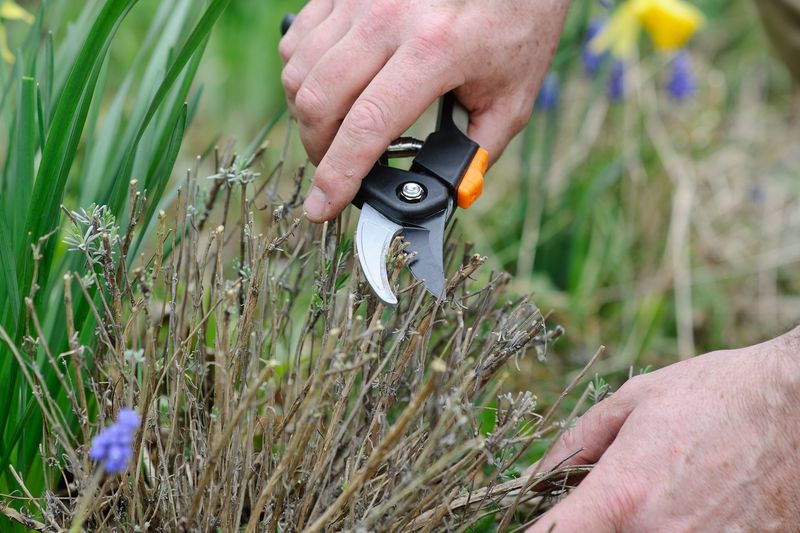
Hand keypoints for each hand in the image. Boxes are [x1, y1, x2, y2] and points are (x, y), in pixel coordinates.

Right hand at [279, 0, 568, 221]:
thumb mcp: (512, 97)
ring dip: (308, 114)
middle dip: (318, 150)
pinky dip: (302, 73)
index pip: (367, 126)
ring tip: (334, 130)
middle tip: (335, 168)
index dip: (338, 175)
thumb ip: (478, 150)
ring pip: (298, 70)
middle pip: (319, 100)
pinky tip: (329, 87)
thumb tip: (443, 192)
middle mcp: (390, 18)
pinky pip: (298, 39)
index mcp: (436, 50)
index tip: (322, 207)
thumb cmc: (514, 27)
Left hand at [527, 328, 799, 531]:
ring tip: (659, 493)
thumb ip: (575, 443)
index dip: (534, 531)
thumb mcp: (633, 402)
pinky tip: (693, 505)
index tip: (533, 521)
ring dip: (633, 528)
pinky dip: (676, 531)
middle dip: (589, 524)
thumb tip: (535, 477)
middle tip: (602, 497)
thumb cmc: (716, 395)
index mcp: (624, 496)